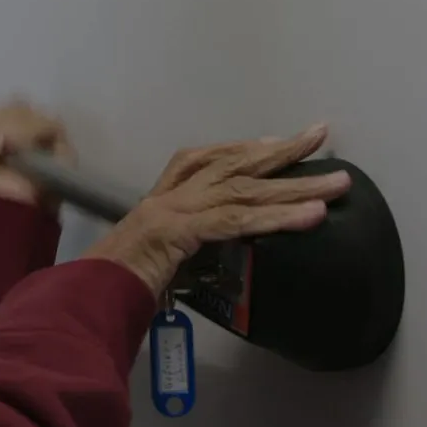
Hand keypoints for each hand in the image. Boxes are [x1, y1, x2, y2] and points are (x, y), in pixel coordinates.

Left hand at [0, 86, 73, 210]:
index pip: (2, 101)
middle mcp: (24, 134)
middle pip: (17, 102)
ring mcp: (45, 142)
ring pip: (32, 111)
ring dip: (12, 129)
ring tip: (3, 152)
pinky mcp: (64, 152)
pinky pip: (51, 125)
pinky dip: (30, 135)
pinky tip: (20, 152)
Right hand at [85, 123, 346, 294]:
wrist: (87, 293)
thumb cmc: (113, 283)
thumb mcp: (154, 260)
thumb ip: (182, 254)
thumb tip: (209, 263)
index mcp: (159, 198)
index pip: (205, 160)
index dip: (242, 149)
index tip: (273, 141)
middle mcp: (170, 195)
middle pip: (235, 165)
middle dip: (281, 150)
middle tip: (319, 134)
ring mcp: (177, 209)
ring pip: (247, 191)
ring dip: (299, 186)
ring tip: (339, 183)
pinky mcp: (186, 230)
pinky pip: (242, 222)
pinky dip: (281, 218)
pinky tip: (313, 216)